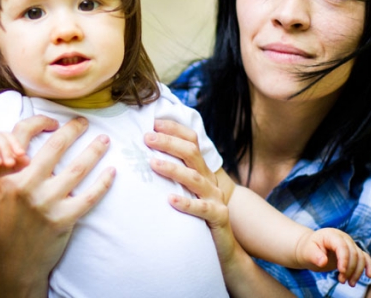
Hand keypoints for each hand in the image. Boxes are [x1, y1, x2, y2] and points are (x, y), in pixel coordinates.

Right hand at [0, 115, 115, 297]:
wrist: (15, 261)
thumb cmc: (9, 221)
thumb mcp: (0, 191)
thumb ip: (12, 166)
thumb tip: (29, 136)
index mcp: (8, 175)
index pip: (22, 135)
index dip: (40, 121)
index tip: (55, 120)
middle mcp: (26, 186)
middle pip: (56, 146)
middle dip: (74, 129)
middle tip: (84, 122)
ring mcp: (46, 203)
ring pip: (78, 168)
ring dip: (95, 150)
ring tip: (104, 140)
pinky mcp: (63, 219)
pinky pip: (90, 195)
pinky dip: (104, 182)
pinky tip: (112, 171)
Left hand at [145, 119, 236, 263]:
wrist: (225, 247)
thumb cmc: (198, 217)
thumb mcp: (188, 191)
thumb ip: (175, 174)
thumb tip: (146, 155)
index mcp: (202, 170)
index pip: (192, 141)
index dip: (175, 129)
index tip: (154, 123)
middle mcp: (210, 179)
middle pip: (191, 153)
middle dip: (169, 143)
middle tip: (147, 138)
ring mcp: (215, 197)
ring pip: (194, 178)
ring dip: (173, 169)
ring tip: (153, 163)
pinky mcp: (219, 216)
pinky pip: (202, 208)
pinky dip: (186, 203)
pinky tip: (170, 200)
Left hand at [295, 228, 370, 286]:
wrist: (310, 249)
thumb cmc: (309, 249)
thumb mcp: (308, 251)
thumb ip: (314, 255)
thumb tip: (323, 261)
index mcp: (331, 235)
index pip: (342, 246)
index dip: (344, 259)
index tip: (341, 271)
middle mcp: (343, 238)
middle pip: (353, 253)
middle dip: (349, 269)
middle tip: (341, 281)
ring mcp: (349, 244)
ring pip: (360, 257)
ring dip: (357, 272)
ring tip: (350, 283)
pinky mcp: (353, 252)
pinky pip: (364, 257)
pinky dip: (368, 266)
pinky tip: (369, 275)